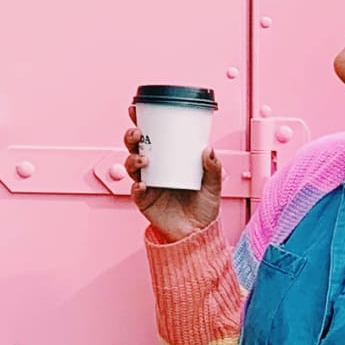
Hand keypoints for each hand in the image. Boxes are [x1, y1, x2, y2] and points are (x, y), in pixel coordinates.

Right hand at [123, 106, 222, 240]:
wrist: (199, 234)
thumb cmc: (204, 208)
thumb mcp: (213, 185)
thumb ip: (213, 167)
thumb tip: (208, 148)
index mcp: (167, 160)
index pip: (151, 137)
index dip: (141, 122)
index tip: (137, 109)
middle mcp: (154, 170)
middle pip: (134, 148)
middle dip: (131, 137)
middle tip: (137, 134)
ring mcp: (148, 185)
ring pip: (131, 167)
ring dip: (132, 159)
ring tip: (144, 160)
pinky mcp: (145, 202)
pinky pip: (135, 192)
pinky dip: (136, 187)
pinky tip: (143, 184)